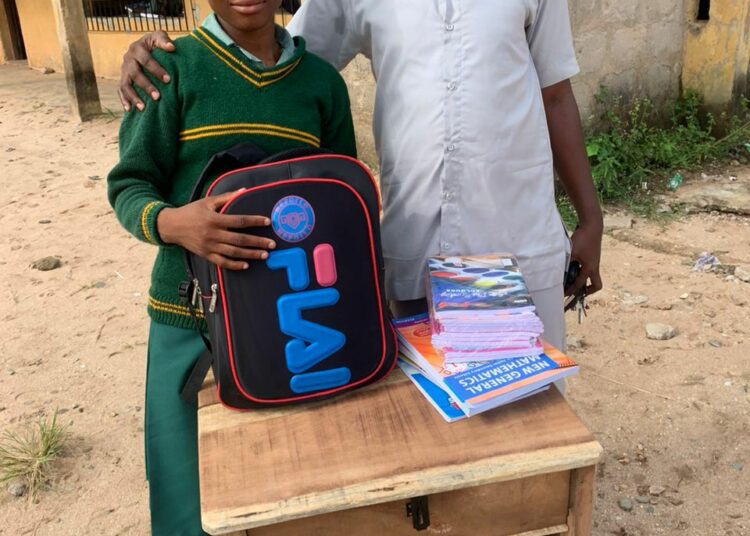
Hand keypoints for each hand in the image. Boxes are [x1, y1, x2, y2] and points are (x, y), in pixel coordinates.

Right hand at [118, 30, 175, 111]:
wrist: (145, 47)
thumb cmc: (155, 43)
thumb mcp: (159, 37)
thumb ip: (164, 40)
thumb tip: (172, 48)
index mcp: (137, 48)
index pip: (145, 60)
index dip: (156, 69)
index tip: (168, 80)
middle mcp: (128, 59)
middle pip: (134, 74)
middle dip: (146, 86)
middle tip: (157, 97)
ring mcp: (124, 70)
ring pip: (125, 84)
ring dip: (133, 97)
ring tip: (143, 108)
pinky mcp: (123, 79)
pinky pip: (120, 91)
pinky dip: (124, 100)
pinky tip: (129, 110)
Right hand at [157, 191, 275, 269]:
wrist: (171, 226)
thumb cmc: (191, 211)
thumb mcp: (208, 201)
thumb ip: (227, 197)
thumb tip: (244, 190)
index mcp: (214, 219)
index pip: (239, 221)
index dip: (254, 221)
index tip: (267, 222)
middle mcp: (212, 234)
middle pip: (239, 240)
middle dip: (257, 242)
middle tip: (272, 244)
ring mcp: (209, 246)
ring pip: (233, 253)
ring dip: (250, 255)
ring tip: (265, 255)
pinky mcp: (206, 255)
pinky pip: (222, 263)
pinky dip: (235, 265)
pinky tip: (246, 265)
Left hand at [566, 223, 602, 295]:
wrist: (592, 226)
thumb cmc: (583, 239)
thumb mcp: (571, 252)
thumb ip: (565, 263)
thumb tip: (556, 271)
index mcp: (590, 268)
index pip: (580, 284)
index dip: (571, 290)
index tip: (563, 294)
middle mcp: (594, 267)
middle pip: (596, 285)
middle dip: (588, 291)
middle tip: (576, 291)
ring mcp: (595, 262)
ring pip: (592, 277)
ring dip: (583, 280)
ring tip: (571, 280)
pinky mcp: (593, 257)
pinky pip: (588, 269)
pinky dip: (582, 271)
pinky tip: (573, 267)